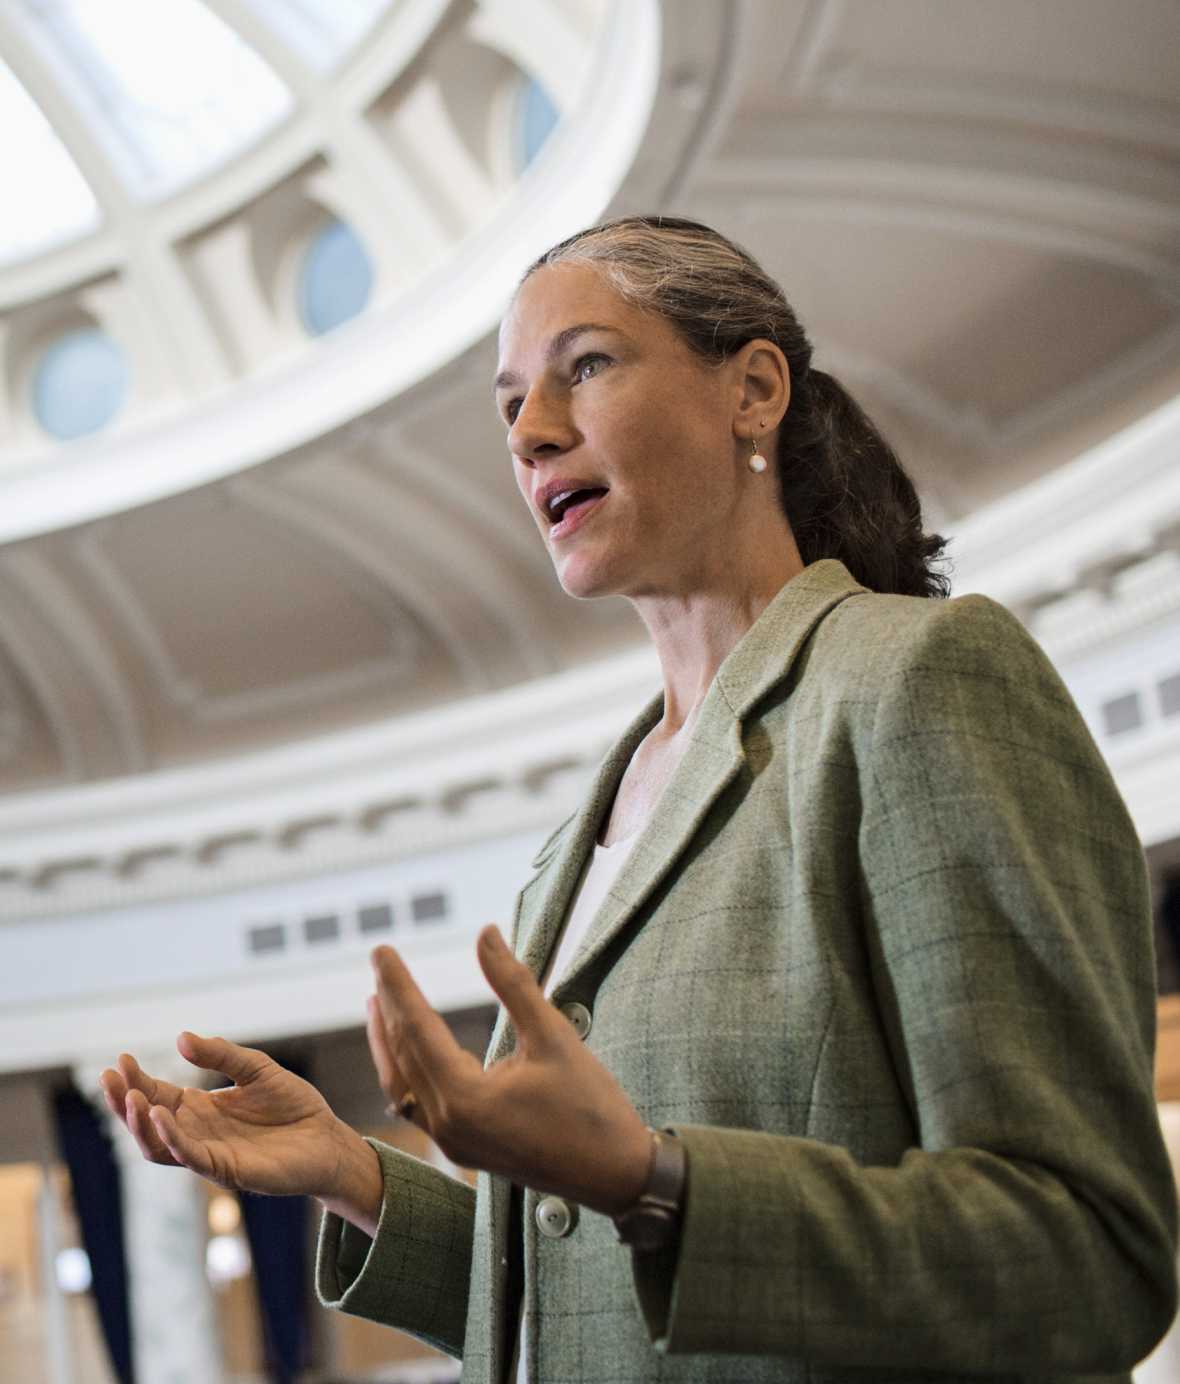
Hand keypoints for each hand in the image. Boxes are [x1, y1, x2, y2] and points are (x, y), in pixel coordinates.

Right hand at [99, 1034, 378, 1223]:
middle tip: (110, 1077)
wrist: (327, 1139)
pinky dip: (172, 1138)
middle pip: (148, 1122)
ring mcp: (209, 1154)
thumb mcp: (257, 1069)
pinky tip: (162, 1115)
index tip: (122, 1059)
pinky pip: (190, 1157)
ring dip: (141, 1124)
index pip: (157, 1095)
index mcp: (201, 1110)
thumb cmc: (293, 1106)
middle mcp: (198, 1133)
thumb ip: (222, 1055)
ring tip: (131, 1097)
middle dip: (124, 1102)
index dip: (137, 1080)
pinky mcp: (226, 1170)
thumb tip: (182, 1038)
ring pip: (159, 1146)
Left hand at [368, 926, 651, 1215]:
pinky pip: (418, 1105)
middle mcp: (448, 1125)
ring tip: (379, 1001)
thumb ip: (513, 983)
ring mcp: (453, 1142)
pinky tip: (413, 1049)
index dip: (399, 984)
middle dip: (389, 1005)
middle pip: (403, 1054)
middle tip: (379, 962)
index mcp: (465, 1099)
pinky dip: (408, 1070)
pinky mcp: (464, 1147)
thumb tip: (485, 934)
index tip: (382, 950)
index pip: (416, 1029)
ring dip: (389, 1041)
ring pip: (404, 1082)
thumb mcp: (554, 1035)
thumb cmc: (590, 1106)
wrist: (615, 1175)